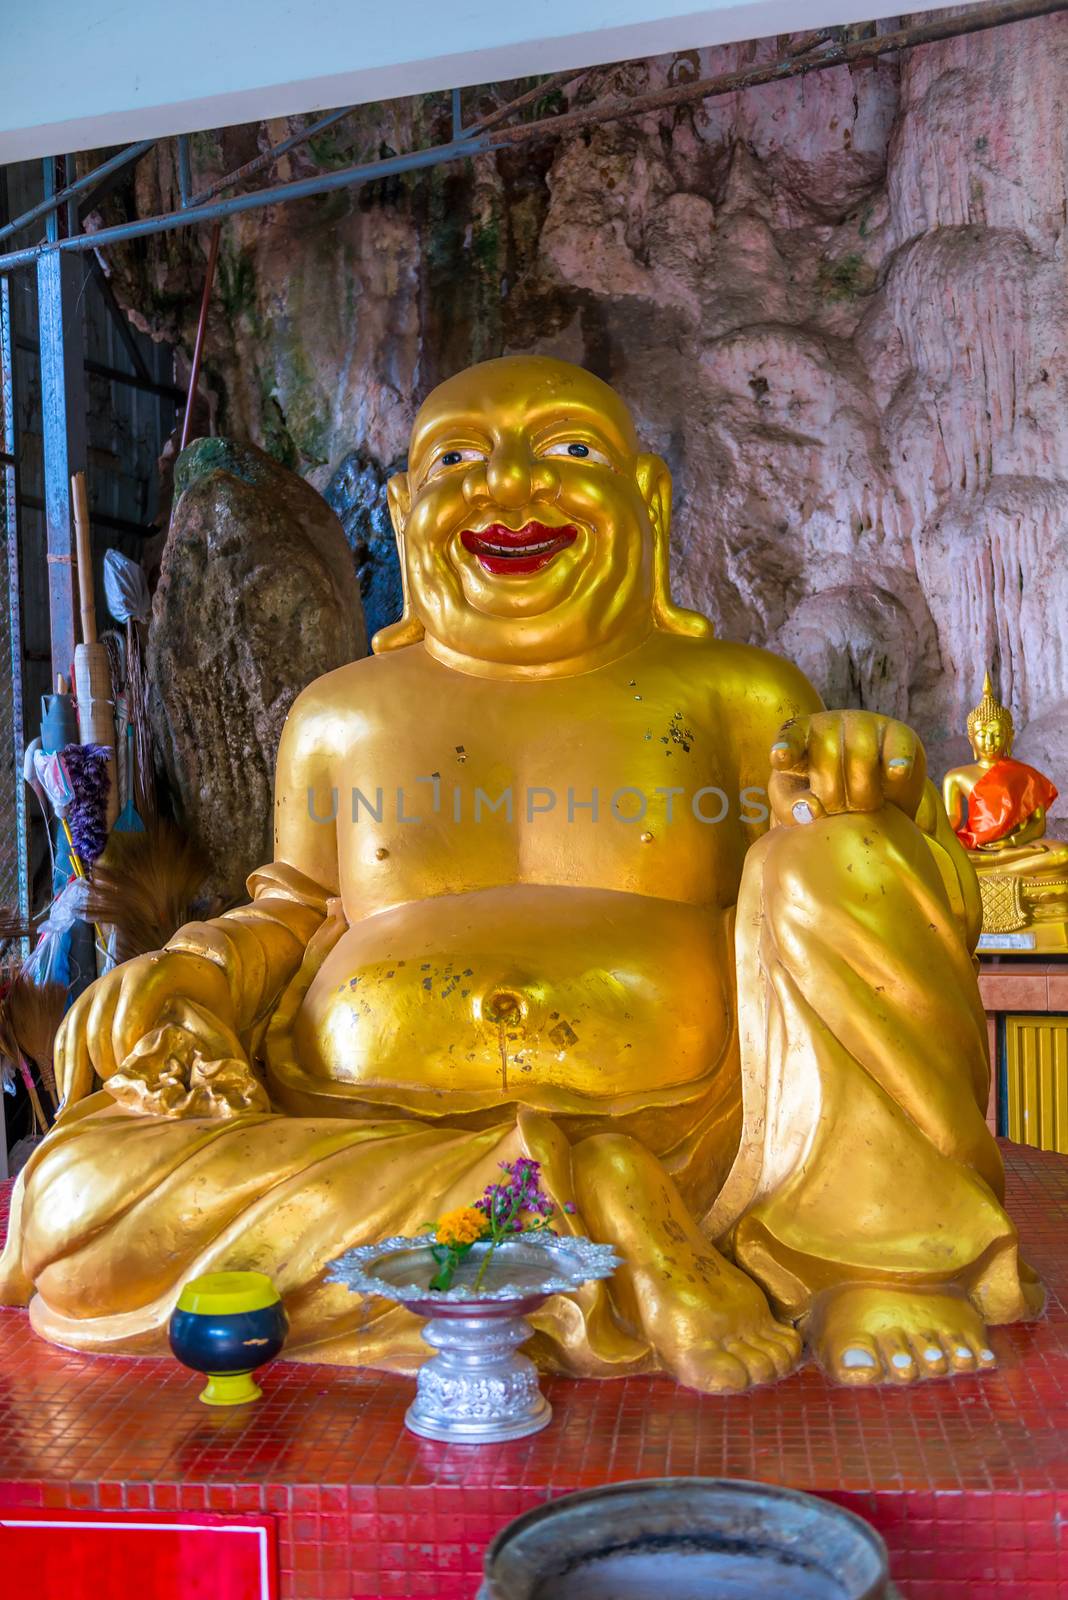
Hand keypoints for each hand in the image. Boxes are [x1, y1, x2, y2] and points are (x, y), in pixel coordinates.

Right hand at [54, 948, 244, 1109]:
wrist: (192, 965)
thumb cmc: (207, 997)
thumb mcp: (214, 1011)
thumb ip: (202, 1042)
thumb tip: (186, 1092)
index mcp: (153, 974)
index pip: (129, 1021)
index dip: (128, 1057)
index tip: (138, 1085)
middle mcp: (118, 977)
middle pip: (98, 1031)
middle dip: (106, 1070)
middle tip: (119, 1102)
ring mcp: (97, 988)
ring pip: (74, 1035)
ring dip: (78, 1075)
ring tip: (84, 1111)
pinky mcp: (83, 1002)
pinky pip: (64, 1037)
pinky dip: (65, 1067)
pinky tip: (70, 1098)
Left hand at [768, 710, 926, 827]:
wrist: (881, 796)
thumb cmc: (828, 797)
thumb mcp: (798, 801)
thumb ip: (791, 806)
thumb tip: (812, 809)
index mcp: (800, 737)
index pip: (790, 738)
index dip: (786, 748)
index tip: (780, 758)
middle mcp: (831, 724)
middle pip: (827, 764)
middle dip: (833, 800)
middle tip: (841, 812)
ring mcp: (865, 724)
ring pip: (861, 761)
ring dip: (864, 796)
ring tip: (866, 807)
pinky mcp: (899, 733)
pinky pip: (897, 749)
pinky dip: (896, 762)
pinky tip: (895, 773)